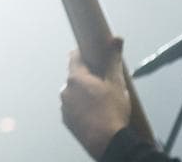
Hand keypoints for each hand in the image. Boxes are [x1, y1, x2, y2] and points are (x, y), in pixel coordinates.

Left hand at [61, 38, 131, 159]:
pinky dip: (82, 108)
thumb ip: (113, 59)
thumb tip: (116, 39)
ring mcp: (65, 106)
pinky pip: (73, 108)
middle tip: (103, 82)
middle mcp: (66, 90)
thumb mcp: (117, 83)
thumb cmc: (112, 112)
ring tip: (101, 101)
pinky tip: (95, 113)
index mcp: (76, 78)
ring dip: (84, 94)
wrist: (108, 142)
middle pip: (76, 77)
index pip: (75, 57)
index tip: (90, 52)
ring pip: (74, 93)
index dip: (83, 53)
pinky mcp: (67, 120)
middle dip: (88, 77)